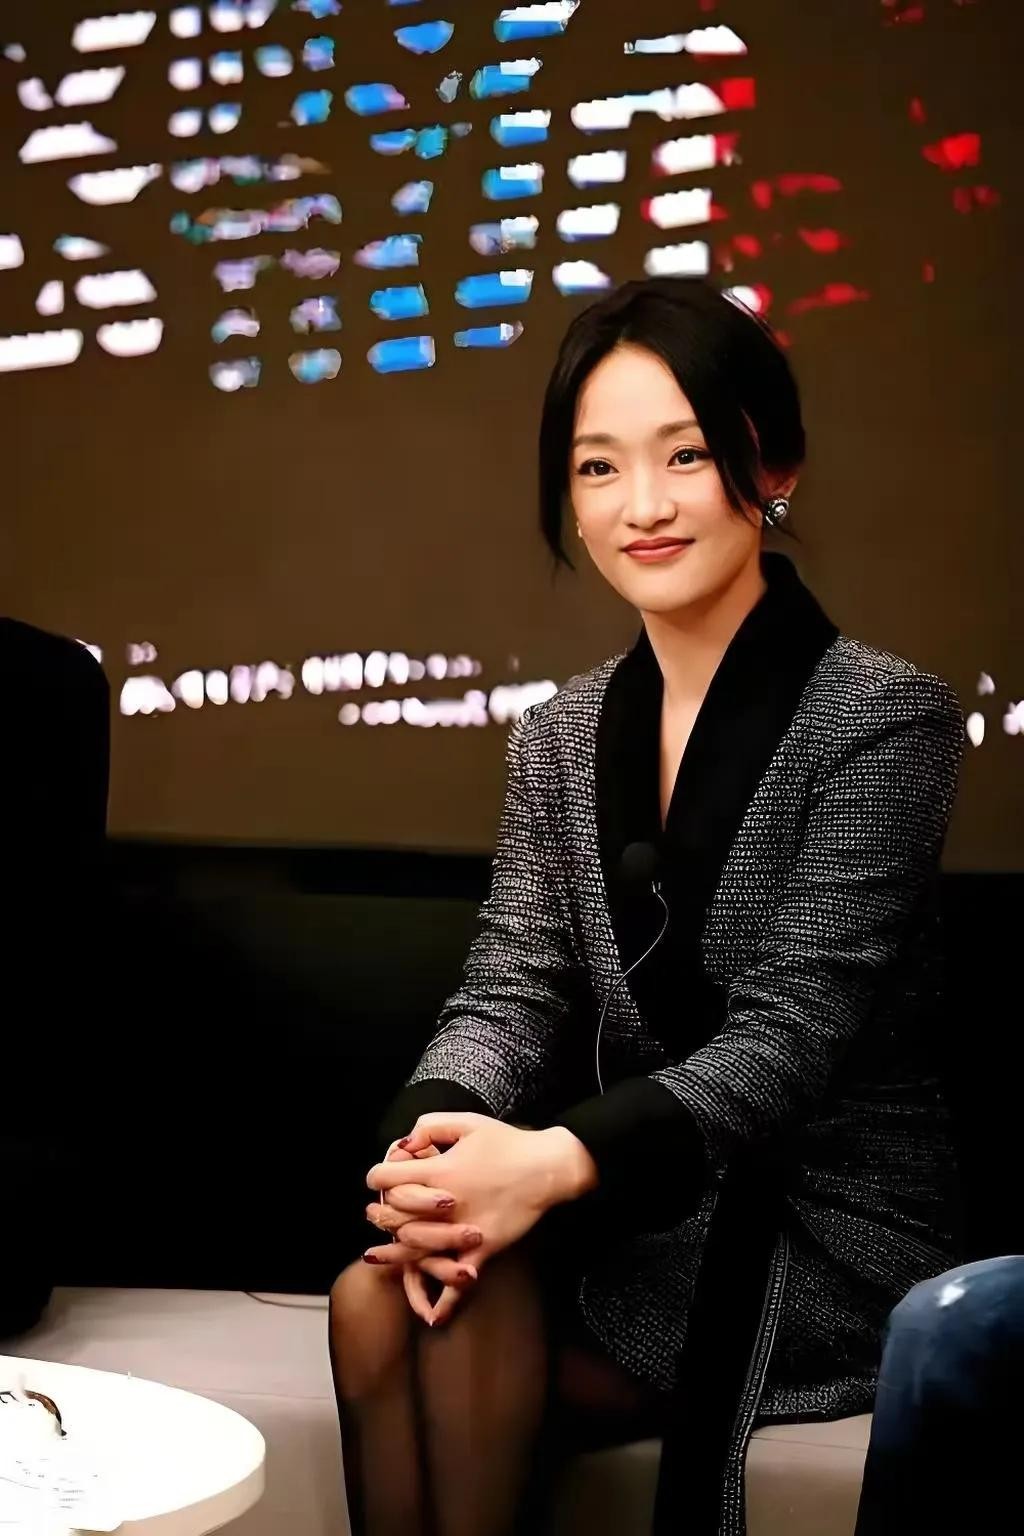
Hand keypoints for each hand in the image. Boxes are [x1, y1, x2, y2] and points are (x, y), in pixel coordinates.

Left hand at [365, 1114, 596, 1323]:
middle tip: (375, 1213)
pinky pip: (459, 1283)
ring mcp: (463, 1231)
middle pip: (393, 1216)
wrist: (548, 1167)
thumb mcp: (467, 1122)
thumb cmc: (508, 1142)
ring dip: (394, 1254)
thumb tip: (403, 1144)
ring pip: (416, 1251)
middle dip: (379, 1213)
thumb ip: (429, 1127)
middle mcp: (445, 1204)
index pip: (388, 1177)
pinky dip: (445, 1303)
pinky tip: (432, 1316)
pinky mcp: (483, 1250)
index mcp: (440, 1170)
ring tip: (379, 1253)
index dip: (376, 1175)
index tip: (377, 1177)